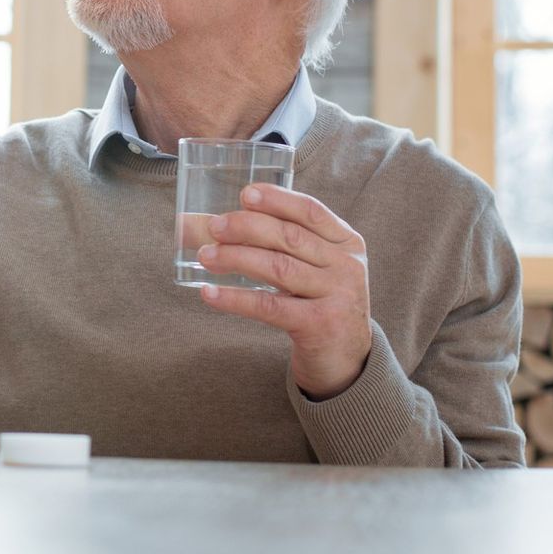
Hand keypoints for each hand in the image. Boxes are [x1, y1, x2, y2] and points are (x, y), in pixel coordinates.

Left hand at [196, 185, 372, 400]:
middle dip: (247, 227)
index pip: (311, 211)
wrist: (346, 360)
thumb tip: (214, 224)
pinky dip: (235, 299)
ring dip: (236, 258)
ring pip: (278, 268)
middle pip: (290, 237)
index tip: (245, 193)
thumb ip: (282, 244)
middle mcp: (347, 266)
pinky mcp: (319, 325)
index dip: (277, 199)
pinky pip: (269, 306)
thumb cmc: (319, 304)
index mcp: (347, 243)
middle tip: (214, 226)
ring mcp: (336, 296)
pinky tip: (210, 293)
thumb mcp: (315, 269)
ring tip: (205, 256)